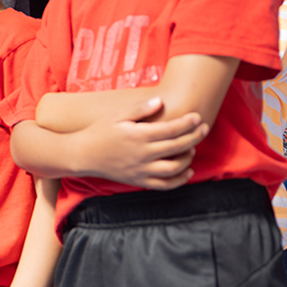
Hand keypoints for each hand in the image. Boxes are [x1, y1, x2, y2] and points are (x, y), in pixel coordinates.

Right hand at [76, 97, 208, 189]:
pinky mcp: (138, 181)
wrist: (82, 155)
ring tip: (192, 148)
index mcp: (138, 136)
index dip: (187, 123)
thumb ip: (139, 109)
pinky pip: (164, 185)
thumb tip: (160, 102)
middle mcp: (142, 154)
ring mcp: (141, 170)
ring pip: (174, 168)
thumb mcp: (116, 115)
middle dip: (194, 137)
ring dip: (188, 158)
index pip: (171, 129)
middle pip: (177, 147)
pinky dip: (179, 180)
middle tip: (203, 129)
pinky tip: (187, 171)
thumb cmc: (99, 131)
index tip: (197, 117)